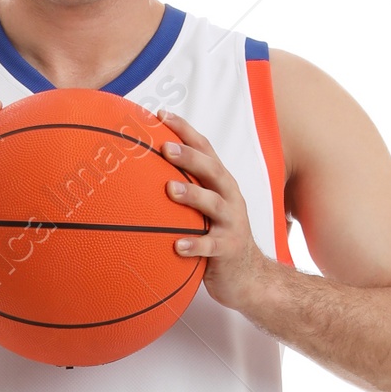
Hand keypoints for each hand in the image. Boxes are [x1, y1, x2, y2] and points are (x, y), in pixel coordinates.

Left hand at [160, 110, 263, 313]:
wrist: (249, 276)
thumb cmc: (217, 238)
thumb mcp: (204, 210)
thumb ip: (185, 191)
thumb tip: (141, 175)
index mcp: (221, 184)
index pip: (205, 149)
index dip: (185, 130)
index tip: (161, 114)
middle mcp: (230, 198)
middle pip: (212, 170)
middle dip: (189, 157)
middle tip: (165, 148)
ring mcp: (232, 223)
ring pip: (214, 204)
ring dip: (192, 195)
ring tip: (169, 190)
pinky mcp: (229, 250)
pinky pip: (210, 246)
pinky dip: (194, 245)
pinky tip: (176, 246)